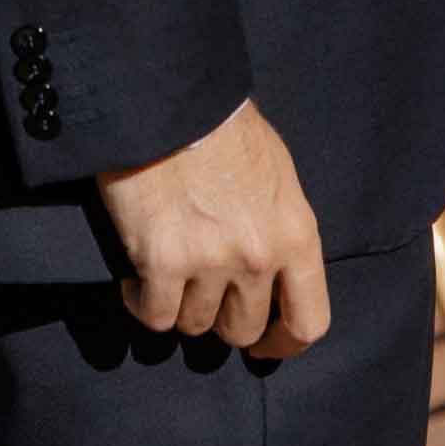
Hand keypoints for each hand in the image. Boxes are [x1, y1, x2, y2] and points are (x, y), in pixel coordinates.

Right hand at [97, 97, 329, 356]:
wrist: (170, 100)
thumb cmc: (224, 130)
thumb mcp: (278, 177)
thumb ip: (279, 230)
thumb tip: (272, 271)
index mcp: (297, 235)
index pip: (308, 322)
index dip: (284, 344)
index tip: (264, 345)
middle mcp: (259, 257)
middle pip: (243, 329)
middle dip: (221, 320)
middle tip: (203, 295)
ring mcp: (210, 263)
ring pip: (194, 324)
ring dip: (179, 307)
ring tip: (168, 275)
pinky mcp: (160, 262)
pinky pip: (153, 315)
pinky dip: (141, 304)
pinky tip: (136, 281)